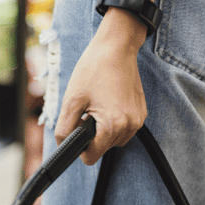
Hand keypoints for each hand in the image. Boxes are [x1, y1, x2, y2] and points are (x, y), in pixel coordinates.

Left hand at [54, 8, 147, 164]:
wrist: (116, 48)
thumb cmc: (93, 70)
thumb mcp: (71, 100)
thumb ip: (65, 128)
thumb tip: (63, 144)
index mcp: (112, 125)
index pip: (92, 156)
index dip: (79, 148)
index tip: (76, 131)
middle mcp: (130, 126)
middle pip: (103, 148)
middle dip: (92, 135)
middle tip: (87, 111)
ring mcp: (138, 120)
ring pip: (114, 140)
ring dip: (103, 130)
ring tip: (96, 106)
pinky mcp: (141, 113)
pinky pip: (124, 128)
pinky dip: (114, 122)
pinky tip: (107, 103)